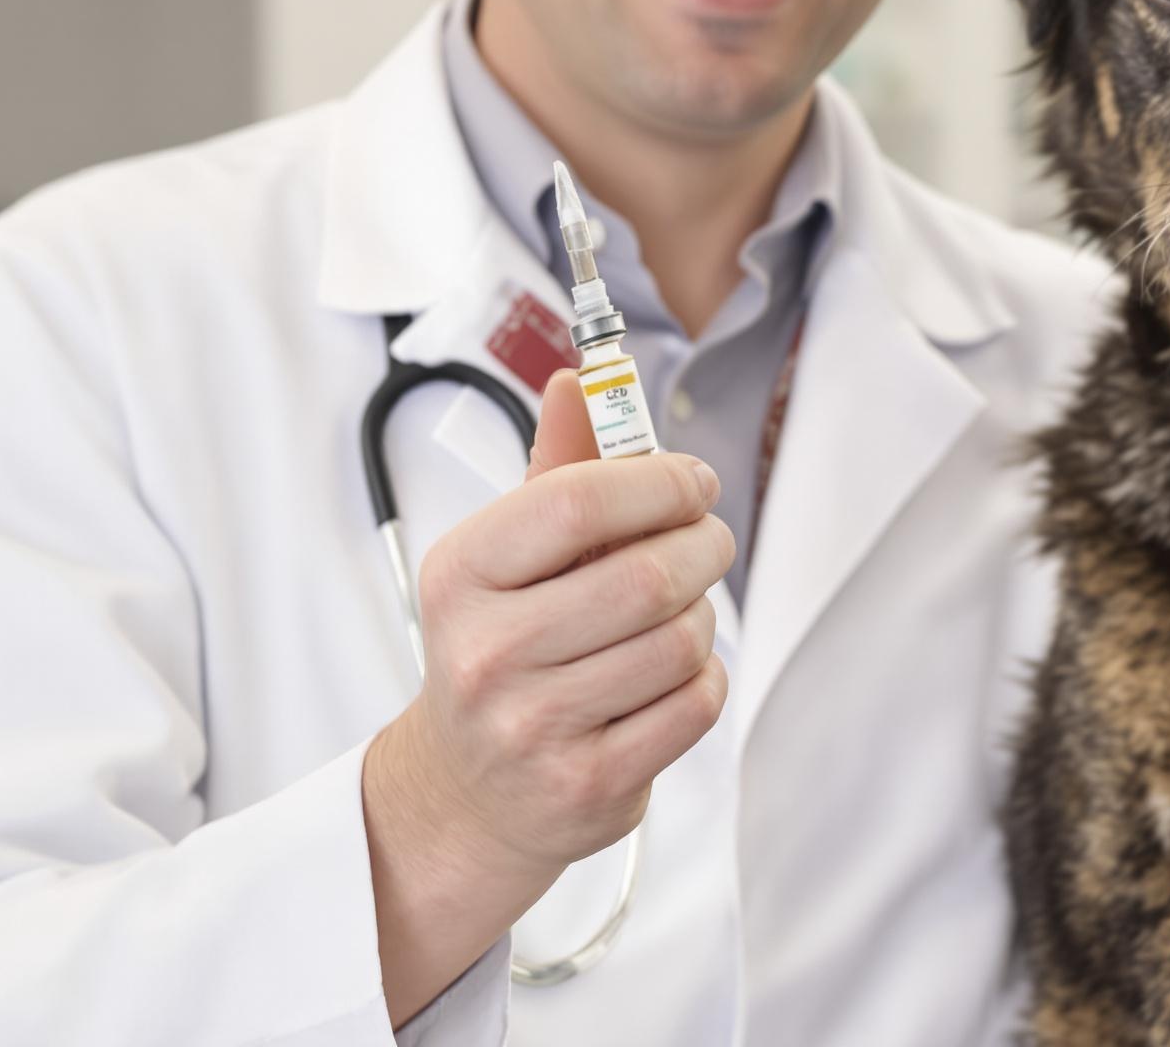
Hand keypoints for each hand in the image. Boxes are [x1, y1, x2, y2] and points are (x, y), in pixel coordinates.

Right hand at [362, 367, 731, 1018]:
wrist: (470, 791)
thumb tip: (581, 379)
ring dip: (703, 617)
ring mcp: (533, 727)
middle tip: (708, 540)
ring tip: (681, 613)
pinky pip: (693, 706)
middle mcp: (486, 653)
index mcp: (461, 576)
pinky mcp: (587, 786)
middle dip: (701, 546)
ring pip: (679, 641)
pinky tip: (673, 674)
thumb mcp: (508, 557)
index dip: (657, 481)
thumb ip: (556, 470)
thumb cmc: (503, 650)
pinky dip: (704, 679)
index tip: (693, 482)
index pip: (575, 503)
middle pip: (645, 576)